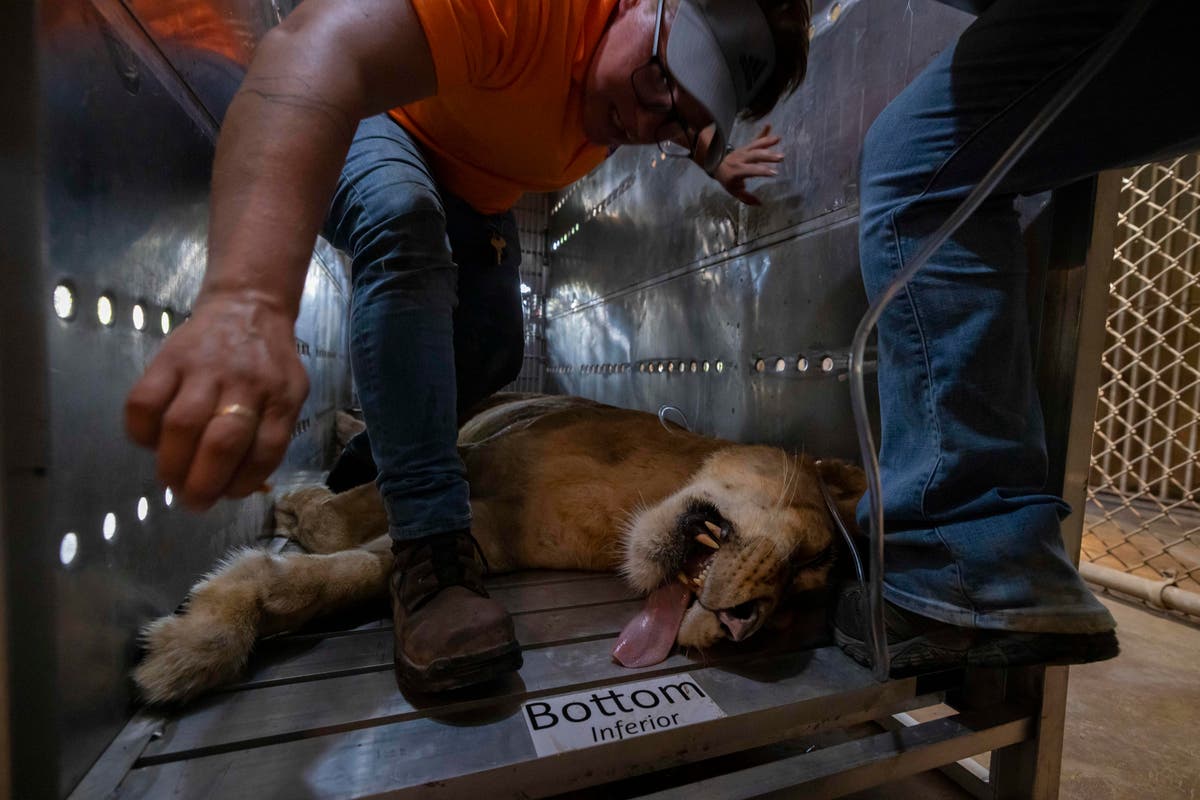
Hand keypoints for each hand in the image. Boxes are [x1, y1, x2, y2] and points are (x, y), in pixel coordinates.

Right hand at [124, 293, 308, 509]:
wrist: (247, 306)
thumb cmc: (267, 363)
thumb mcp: (288, 393)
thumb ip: (271, 435)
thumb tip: (241, 485)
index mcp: (280, 397)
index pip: (266, 451)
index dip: (242, 483)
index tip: (226, 496)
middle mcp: (245, 383)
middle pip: (222, 443)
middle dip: (202, 484)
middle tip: (193, 501)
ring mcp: (204, 368)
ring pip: (181, 425)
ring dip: (171, 464)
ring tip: (170, 480)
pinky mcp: (168, 358)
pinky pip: (144, 401)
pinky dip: (141, 432)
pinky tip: (150, 442)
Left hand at [714, 124, 783, 205]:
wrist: (716, 165)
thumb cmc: (727, 180)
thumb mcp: (734, 191)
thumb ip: (747, 197)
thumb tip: (760, 203)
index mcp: (737, 171)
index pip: (751, 170)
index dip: (762, 171)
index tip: (774, 173)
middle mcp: (740, 159)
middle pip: (755, 156)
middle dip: (768, 156)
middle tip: (781, 157)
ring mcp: (743, 151)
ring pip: (755, 146)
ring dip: (767, 142)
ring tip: (779, 139)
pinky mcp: (746, 146)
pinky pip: (755, 140)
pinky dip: (762, 133)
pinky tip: (769, 125)